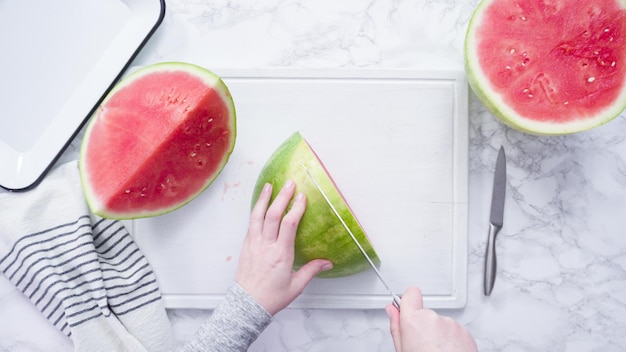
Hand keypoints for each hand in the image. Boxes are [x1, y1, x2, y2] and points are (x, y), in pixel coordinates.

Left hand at [235, 180, 332, 314]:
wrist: (247, 305)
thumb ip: (311, 270)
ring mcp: (254, 244)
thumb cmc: (271, 297)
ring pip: (257, 216)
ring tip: (269, 186)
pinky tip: (259, 204)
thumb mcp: (296, 285)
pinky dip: (255, 211)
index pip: (289, 225)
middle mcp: (266, 246)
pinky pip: (251, 224)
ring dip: (264, 199)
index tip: (302, 197)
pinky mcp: (246, 246)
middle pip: (273, 215)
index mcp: (281, 254)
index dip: (296, 208)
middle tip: (289, 183)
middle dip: (282, 197)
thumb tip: (326, 263)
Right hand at [385, 287, 476, 351]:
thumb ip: (396, 327)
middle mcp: (433, 318)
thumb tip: (391, 310)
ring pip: (440, 324)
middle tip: (421, 346)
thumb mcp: (402, 349)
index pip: (410, 294)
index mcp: (414, 321)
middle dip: (423, 327)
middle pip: (425, 314)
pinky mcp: (465, 332)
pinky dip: (451, 340)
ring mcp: (451, 324)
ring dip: (438, 335)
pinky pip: (454, 331)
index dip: (408, 301)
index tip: (407, 308)